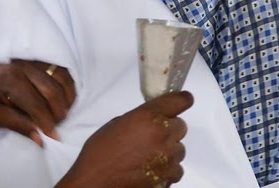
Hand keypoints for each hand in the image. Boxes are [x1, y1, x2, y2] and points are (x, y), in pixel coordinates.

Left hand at [0, 58, 75, 145]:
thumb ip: (19, 126)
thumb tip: (41, 139)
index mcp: (11, 82)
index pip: (37, 105)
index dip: (48, 123)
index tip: (54, 138)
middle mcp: (24, 68)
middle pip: (52, 90)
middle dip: (59, 111)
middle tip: (58, 125)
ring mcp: (31, 60)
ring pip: (60, 77)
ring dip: (67, 96)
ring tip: (64, 112)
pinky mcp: (35, 59)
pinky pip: (59, 68)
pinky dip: (67, 82)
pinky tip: (66, 95)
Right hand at [62, 91, 192, 186]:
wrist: (95, 184)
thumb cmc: (99, 153)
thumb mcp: (117, 124)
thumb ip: (140, 118)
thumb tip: (153, 119)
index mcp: (148, 117)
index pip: (180, 101)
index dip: (183, 100)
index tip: (184, 100)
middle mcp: (162, 135)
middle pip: (181, 126)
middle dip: (169, 130)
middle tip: (152, 138)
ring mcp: (168, 159)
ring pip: (179, 149)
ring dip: (168, 151)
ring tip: (148, 158)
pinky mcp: (168, 178)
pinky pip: (176, 169)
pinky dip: (166, 170)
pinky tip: (150, 171)